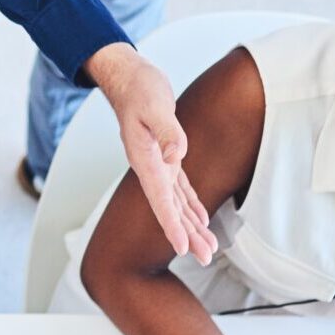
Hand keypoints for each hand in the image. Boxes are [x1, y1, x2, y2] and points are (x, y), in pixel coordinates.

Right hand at [89, 43, 216, 263]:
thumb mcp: (154, 105)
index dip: (171, 224)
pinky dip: (190, 205)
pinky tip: (200, 218)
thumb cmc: (139, 88)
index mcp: (144, 159)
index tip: (181, 248)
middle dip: (186, 234)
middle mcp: (149, 167)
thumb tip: (178, 156)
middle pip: (169, 208)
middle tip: (205, 258)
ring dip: (191, 225)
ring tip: (207, 248)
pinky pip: (179, 189)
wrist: (128, 77)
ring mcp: (156, 163)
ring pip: (175, 203)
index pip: (159, 199)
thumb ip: (168, 131)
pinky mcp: (165, 155)